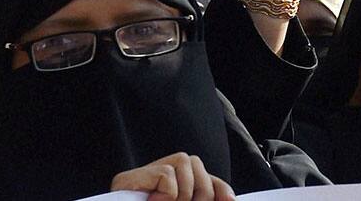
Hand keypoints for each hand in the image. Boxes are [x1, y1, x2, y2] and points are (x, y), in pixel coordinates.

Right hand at [110, 152, 234, 200]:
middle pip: (196, 164)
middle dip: (202, 192)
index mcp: (174, 185)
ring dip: (183, 195)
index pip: (204, 178)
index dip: (219, 188)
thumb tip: (230, 198)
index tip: (230, 200)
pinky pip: (168, 176)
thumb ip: (202, 198)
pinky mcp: (130, 178)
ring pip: (185, 165)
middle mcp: (158, 174)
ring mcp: (143, 175)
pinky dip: (167, 194)